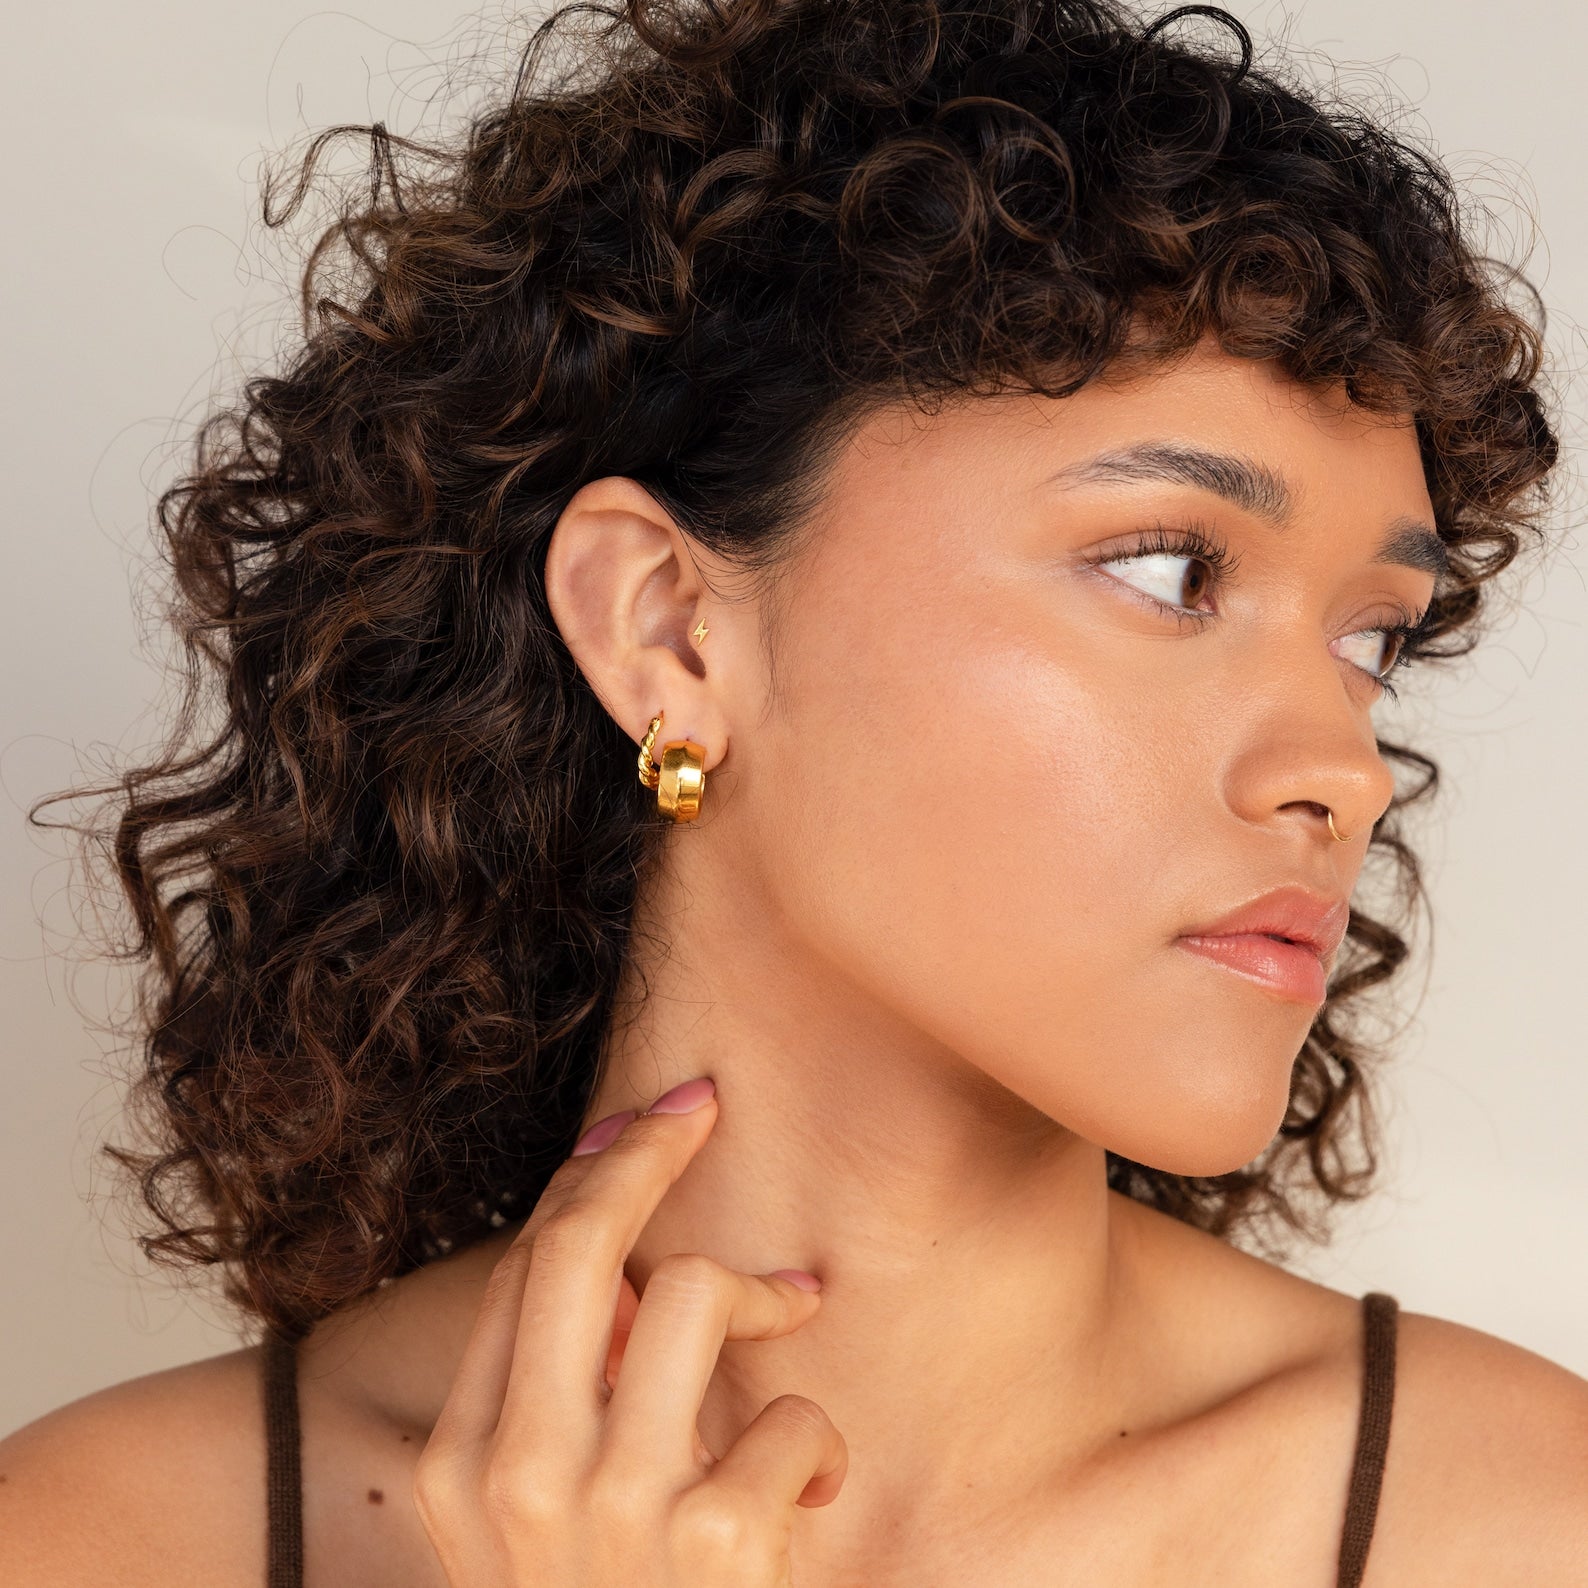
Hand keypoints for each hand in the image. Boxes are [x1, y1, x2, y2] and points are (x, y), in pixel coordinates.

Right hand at [413, 1076, 847, 1584]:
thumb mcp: (547, 1526)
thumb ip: (564, 1400)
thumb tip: (624, 1266)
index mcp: (459, 1467)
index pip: (524, 1269)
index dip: (594, 1175)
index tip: (649, 1118)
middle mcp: (516, 1478)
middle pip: (577, 1246)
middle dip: (647, 1153)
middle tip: (702, 1106)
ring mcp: (611, 1512)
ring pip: (687, 1293)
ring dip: (755, 1305)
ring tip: (781, 1352)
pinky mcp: (715, 1544)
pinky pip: (787, 1411)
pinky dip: (813, 1443)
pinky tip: (807, 1500)